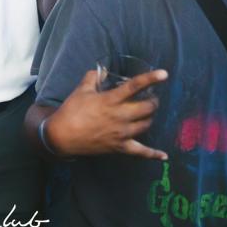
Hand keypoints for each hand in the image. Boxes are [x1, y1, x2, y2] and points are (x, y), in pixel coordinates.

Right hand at [45, 69, 168, 158]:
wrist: (62, 136)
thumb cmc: (71, 111)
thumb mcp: (81, 90)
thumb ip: (93, 77)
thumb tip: (102, 70)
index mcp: (111, 100)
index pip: (135, 86)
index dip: (150, 78)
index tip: (164, 74)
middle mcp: (120, 116)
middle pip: (147, 107)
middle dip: (153, 101)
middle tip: (150, 98)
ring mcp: (122, 133)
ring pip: (146, 124)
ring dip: (150, 117)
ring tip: (147, 113)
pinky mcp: (120, 147)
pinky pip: (141, 152)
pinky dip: (153, 154)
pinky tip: (164, 156)